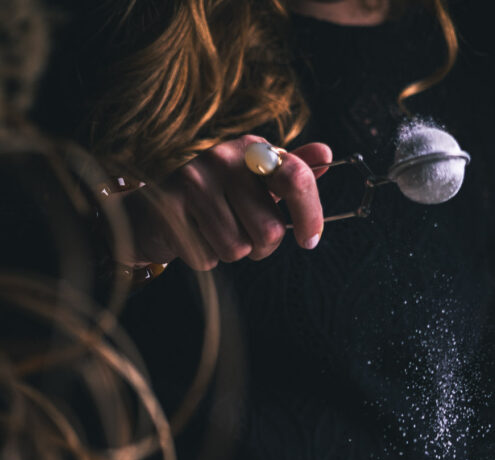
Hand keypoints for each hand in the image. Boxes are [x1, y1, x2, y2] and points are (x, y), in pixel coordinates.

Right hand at [112, 136, 332, 270]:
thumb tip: (326, 154)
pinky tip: (193, 236)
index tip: (310, 239)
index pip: (297, 177)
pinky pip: (208, 257)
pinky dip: (204, 257)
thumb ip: (288, 172)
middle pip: (269, 230)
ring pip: (238, 249)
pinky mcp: (170, 208)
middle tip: (245, 235)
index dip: (311, 215)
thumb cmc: (212, 198)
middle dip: (262, 247)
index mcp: (250, 149)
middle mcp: (223, 157)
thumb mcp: (253, 181)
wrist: (151, 210)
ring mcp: (194, 181)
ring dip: (230, 252)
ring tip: (214, 232)